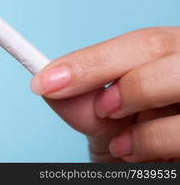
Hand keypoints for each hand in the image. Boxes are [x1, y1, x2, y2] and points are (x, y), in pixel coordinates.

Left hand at [31, 27, 179, 161]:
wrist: (157, 172)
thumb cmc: (136, 144)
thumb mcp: (107, 123)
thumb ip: (84, 102)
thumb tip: (51, 86)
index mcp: (169, 56)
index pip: (141, 42)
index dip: (91, 60)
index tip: (45, 82)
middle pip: (162, 46)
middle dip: (123, 80)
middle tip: (101, 110)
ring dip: (141, 115)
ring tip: (120, 142)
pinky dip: (154, 140)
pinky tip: (135, 154)